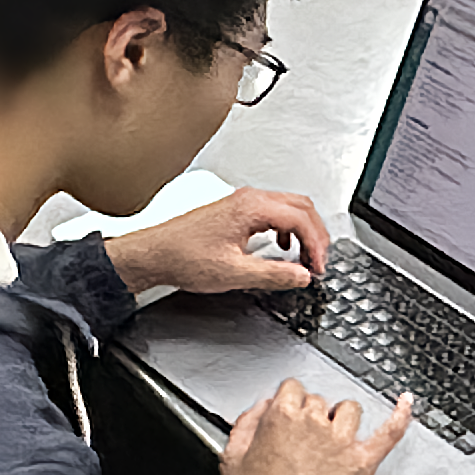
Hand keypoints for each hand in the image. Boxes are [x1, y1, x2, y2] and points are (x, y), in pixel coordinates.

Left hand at [107, 186, 330, 298]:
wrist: (154, 254)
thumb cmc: (184, 257)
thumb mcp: (234, 273)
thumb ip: (273, 274)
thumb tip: (302, 275)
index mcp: (252, 207)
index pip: (301, 219)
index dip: (317, 245)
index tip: (319, 267)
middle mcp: (249, 199)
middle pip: (301, 207)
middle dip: (316, 235)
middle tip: (320, 261)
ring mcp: (242, 202)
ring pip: (289, 208)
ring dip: (303, 231)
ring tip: (305, 257)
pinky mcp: (236, 211)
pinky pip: (274, 213)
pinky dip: (287, 229)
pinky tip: (281, 248)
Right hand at [221, 377, 417, 474]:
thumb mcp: (232, 457)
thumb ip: (247, 422)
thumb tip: (263, 406)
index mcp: (281, 418)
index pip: (294, 389)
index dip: (290, 403)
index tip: (290, 414)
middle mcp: (314, 425)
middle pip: (321, 401)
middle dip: (313, 418)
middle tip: (305, 444)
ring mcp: (340, 445)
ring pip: (350, 410)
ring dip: (341, 419)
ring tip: (333, 439)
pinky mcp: (361, 467)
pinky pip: (388, 434)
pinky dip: (400, 416)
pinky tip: (404, 404)